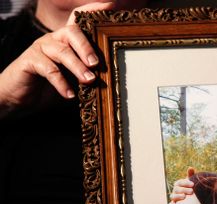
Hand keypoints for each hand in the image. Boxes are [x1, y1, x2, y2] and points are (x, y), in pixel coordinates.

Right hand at [0, 2, 113, 116]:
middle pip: (72, 32)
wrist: (20, 97)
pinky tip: (70, 94)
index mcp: (67, 40)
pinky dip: (61, 83)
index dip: (93, 10)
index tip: (111, 5)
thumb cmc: (51, 86)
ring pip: (61, 52)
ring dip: (77, 67)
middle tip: (97, 64)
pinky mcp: (29, 60)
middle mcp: (54, 39)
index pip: (80, 20)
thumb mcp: (73, 79)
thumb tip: (110, 78)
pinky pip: (48, 69)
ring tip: (89, 80)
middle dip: (87, 47)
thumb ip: (87, 73)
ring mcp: (41, 48)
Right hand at [168, 167, 195, 203]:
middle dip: (184, 190)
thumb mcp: (191, 181)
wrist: (190, 198)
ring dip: (177, 196)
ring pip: (172, 196)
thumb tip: (190, 167)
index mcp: (178, 184)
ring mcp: (174, 197)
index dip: (186, 183)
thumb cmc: (190, 188)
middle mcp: (175, 190)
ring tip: (184, 197)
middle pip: (177, 189)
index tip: (193, 184)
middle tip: (191, 191)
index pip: (180, 182)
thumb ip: (191, 175)